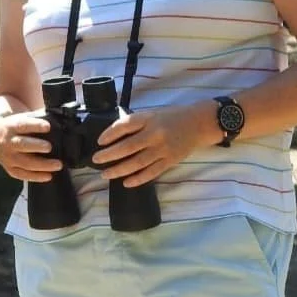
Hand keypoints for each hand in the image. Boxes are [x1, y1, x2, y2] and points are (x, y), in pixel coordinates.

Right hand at [0, 111, 62, 182]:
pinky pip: (22, 174)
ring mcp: (7, 157)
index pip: (23, 125)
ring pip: (24, 162)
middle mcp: (8, 142)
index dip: (35, 125)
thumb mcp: (20, 117)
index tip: (48, 126)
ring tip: (58, 165)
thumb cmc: (14, 125)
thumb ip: (36, 118)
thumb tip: (57, 119)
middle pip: (22, 145)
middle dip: (36, 146)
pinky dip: (35, 177)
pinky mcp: (9, 167)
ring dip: (41, 165)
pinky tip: (48, 176)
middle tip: (50, 147)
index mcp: (11, 126)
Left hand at [91, 102, 212, 186]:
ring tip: (106, 174)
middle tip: (96, 160)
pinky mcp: (170, 161)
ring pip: (137, 162)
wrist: (199, 124)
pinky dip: (138, 179)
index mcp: (149, 118)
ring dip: (119, 170)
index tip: (99, 141)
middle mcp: (155, 133)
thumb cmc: (173, 117)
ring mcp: (163, 149)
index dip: (110, 133)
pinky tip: (126, 182)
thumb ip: (136, 123)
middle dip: (109, 155)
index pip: (125, 125)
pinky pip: (152, 172)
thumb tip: (113, 136)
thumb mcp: (153, 114)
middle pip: (128, 146)